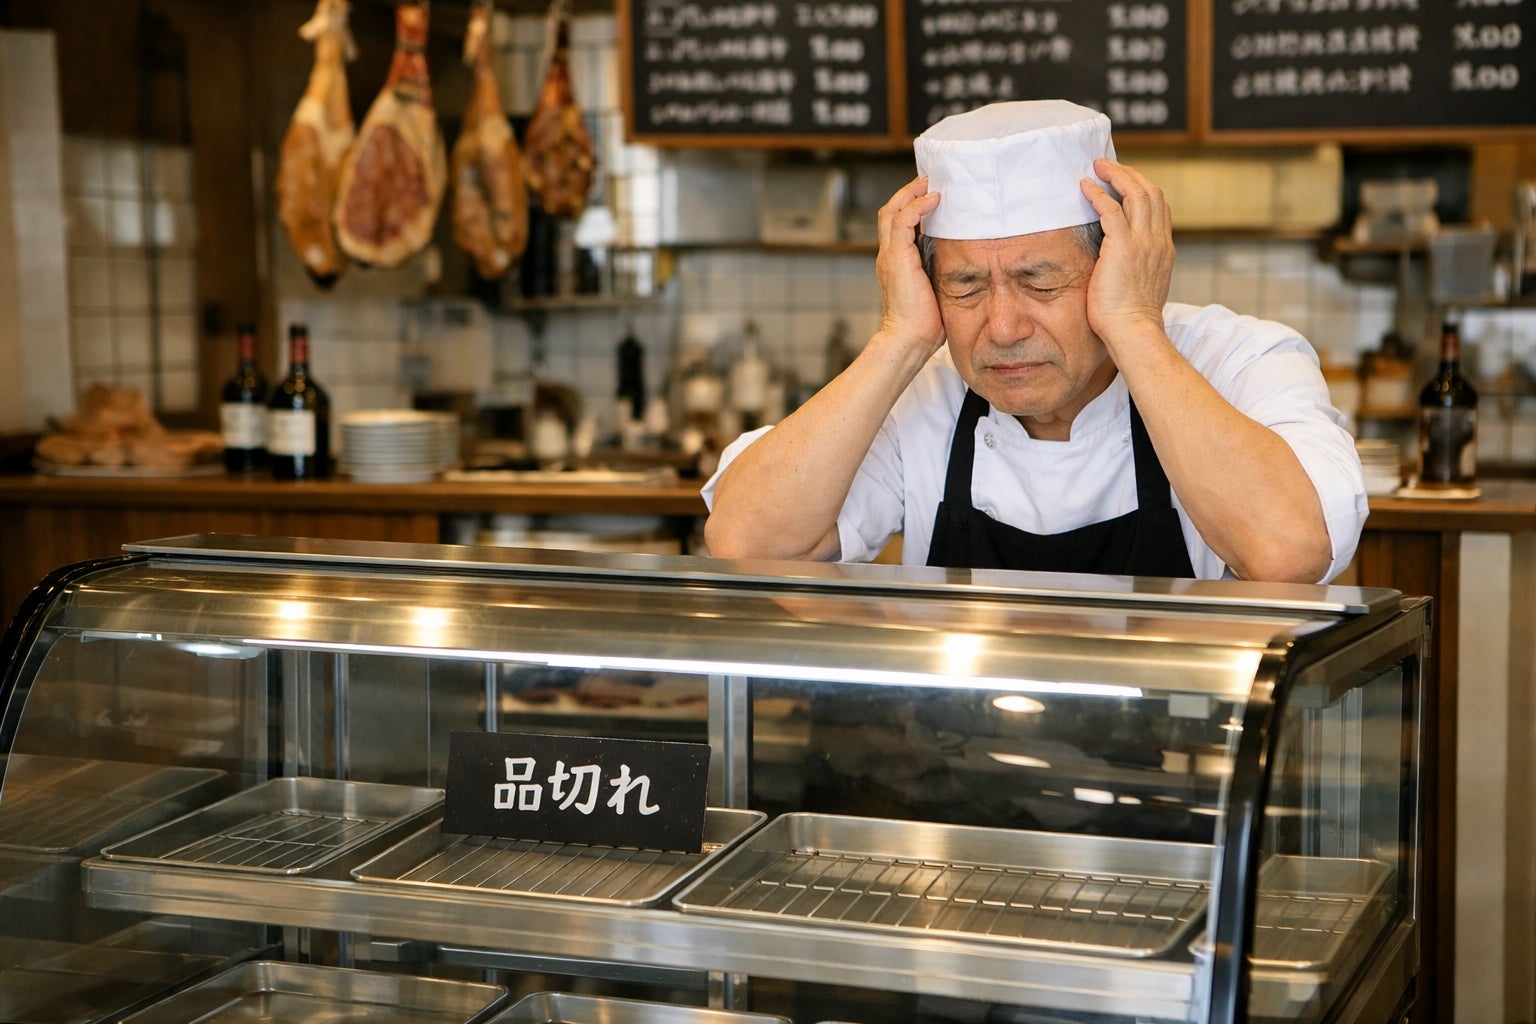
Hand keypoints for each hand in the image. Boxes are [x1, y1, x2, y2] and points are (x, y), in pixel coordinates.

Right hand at [873, 176, 945, 360]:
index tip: (934, 194)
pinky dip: (917, 206)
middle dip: (909, 192)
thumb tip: (963, 261)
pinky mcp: (896, 258)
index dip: (912, 205)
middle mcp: (889, 255)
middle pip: (890, 210)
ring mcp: (890, 255)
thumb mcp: (936, 289)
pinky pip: (902, 221)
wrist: (908, 340)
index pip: (898, 223)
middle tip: (932, 180)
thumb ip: (941, 271)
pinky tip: (934, 199)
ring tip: (932, 183)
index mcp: (896, 262)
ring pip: (892, 210)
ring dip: (912, 193)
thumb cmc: (925, 324)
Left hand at [1079, 158, 1174, 347]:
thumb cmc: (1131, 320)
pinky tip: (1085, 187)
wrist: (1134, 331)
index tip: (1125, 182)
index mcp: (1163, 250)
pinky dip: (1098, 194)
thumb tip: (1123, 265)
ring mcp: (1143, 242)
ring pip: (1135, 193)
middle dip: (1130, 174)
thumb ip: (1138, 269)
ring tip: (1097, 166)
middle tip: (1108, 165)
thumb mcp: (1142, 287)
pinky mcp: (1122, 247)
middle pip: (1150, 193)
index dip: (1142, 189)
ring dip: (1116, 175)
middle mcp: (1157, 241)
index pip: (1159, 208)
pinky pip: (1111, 209)